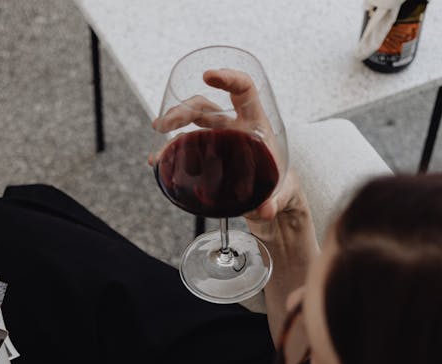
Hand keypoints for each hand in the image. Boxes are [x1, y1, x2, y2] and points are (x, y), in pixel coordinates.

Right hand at [148, 68, 309, 236]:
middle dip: (183, 109)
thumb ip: (275, 202)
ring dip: (174, 122)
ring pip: (193, 121)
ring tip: (158, 130)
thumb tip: (265, 210)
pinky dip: (172, 149)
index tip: (207, 76)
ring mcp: (221, 140)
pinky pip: (188, 145)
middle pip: (207, 106)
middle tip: (165, 123)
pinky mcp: (210, 156)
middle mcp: (236, 127)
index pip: (244, 90)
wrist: (273, 200)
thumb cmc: (283, 189)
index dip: (228, 78)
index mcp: (257, 125)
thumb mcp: (283, 194)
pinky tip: (158, 159)